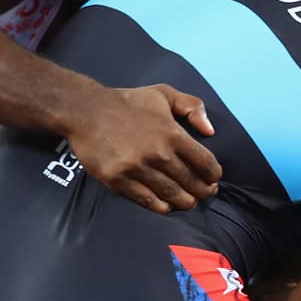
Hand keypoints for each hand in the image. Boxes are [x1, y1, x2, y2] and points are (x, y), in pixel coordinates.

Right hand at [64, 82, 221, 212]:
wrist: (86, 110)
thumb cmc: (126, 102)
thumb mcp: (163, 93)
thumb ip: (192, 106)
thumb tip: (209, 131)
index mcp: (172, 133)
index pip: (205, 162)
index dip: (213, 174)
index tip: (213, 178)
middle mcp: (158, 153)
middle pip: (191, 183)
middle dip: (203, 191)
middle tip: (205, 194)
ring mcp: (138, 169)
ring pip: (171, 195)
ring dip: (185, 202)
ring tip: (188, 202)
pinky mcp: (119, 180)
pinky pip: (146, 200)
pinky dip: (160, 206)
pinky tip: (166, 206)